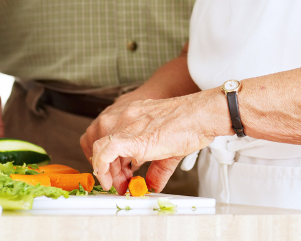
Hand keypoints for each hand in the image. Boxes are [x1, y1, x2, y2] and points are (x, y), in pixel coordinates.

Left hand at [90, 91, 222, 193]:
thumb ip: (156, 168)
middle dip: (108, 168)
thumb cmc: (189, 124)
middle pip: (101, 143)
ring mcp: (127, 124)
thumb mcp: (167, 146)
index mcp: (133, 115)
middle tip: (119, 184)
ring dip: (107, 171)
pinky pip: (105, 151)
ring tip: (121, 184)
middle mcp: (126, 116)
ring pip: (100, 148)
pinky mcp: (133, 138)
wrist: (200, 115)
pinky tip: (111, 181)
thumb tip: (153, 186)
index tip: (117, 173)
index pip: (107, 135)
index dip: (108, 157)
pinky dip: (103, 167)